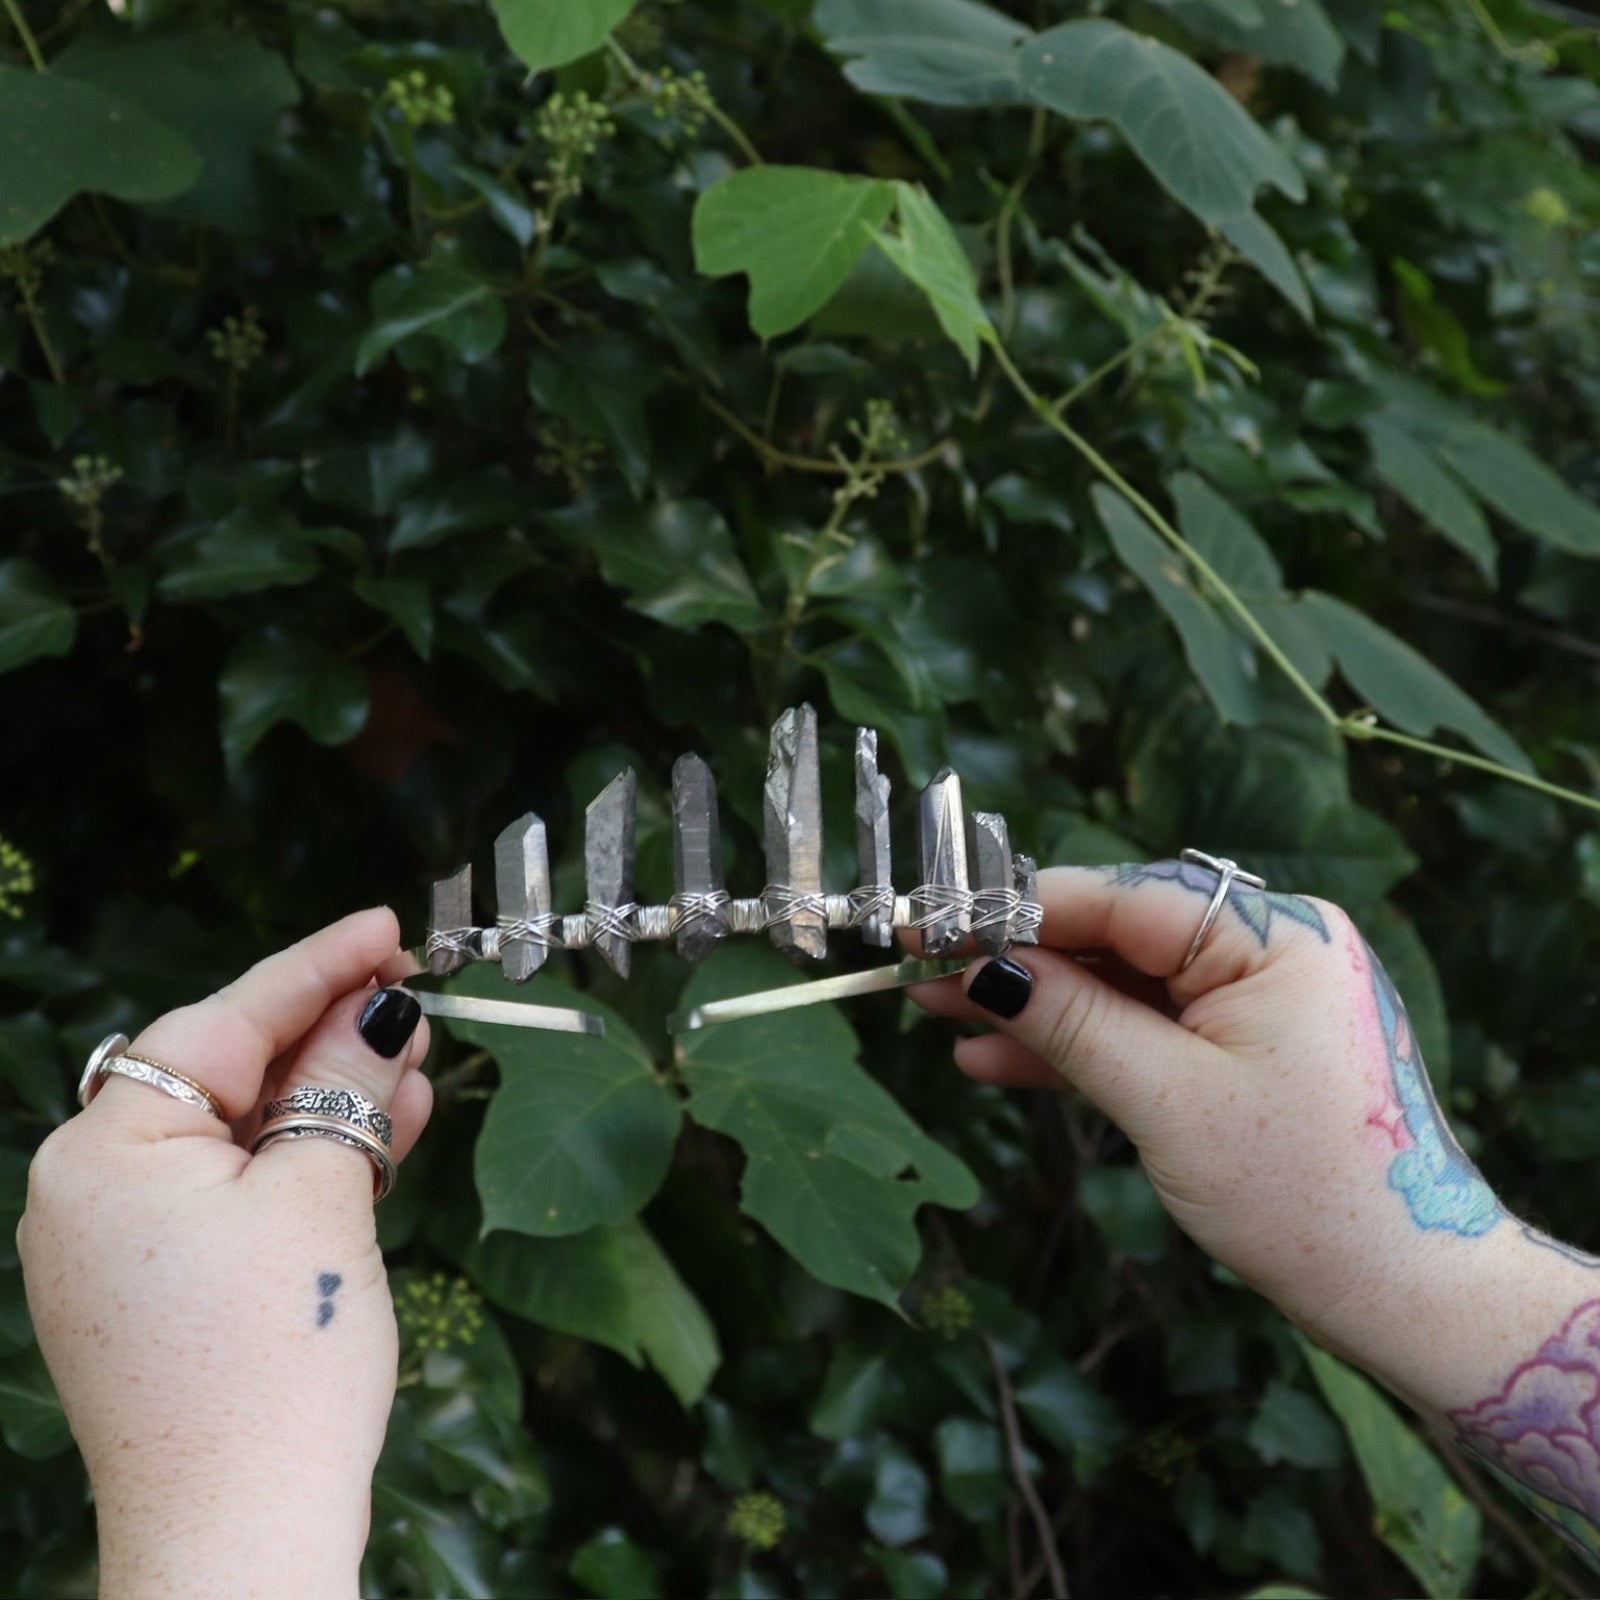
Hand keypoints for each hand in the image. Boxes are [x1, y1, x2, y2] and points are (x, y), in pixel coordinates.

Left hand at [17, 909, 431, 1599]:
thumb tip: (380, 1009)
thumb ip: (345, 1085)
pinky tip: (384, 1134)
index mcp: (105, 1153)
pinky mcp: (164, 1291)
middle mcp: (93, 1192)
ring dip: (329, 1099)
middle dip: (327, 1037)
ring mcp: (125, 1248)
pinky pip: (239, 1195)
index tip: (386, 926)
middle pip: (227, 1076)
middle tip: (413, 995)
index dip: (315, 966)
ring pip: (241, 1136)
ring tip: (418, 1062)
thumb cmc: (277, 1356)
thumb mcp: (323, 1194)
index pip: (221, 1024)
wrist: (241, 1535)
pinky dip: (306, 1163)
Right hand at [913, 861, 1502, 1372]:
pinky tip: (1000, 1059)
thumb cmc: (1305, 1194)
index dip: (1017, 911)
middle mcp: (1269, 947)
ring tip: (942, 1018)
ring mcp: (1258, 997)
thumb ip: (1072, 1022)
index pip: (1120, 898)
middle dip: (1018, 960)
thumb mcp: (1168, 1100)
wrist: (1404, 1292)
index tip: (933, 922)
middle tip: (924, 974)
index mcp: (1273, 935)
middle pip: (1114, 935)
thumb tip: (982, 966)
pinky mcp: (1246, 1044)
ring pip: (1121, 983)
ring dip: (1037, 1006)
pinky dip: (1082, 1045)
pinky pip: (1147, 1027)